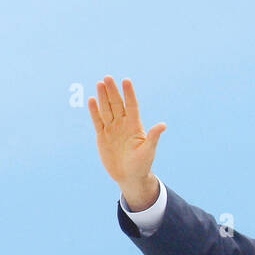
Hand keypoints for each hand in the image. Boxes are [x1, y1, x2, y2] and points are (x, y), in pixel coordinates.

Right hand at [88, 75, 165, 209]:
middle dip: (112, 91)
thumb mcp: (148, 151)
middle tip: (108, 78)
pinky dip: (94, 111)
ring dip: (103, 97)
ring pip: (106, 109)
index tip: (126, 81)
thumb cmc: (142, 165)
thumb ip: (153, 136)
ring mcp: (112, 129)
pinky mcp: (102, 136)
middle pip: (117, 104)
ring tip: (100, 83)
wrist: (129, 177)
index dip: (129, 94)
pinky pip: (98, 121)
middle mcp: (123, 124)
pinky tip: (92, 100)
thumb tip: (162, 125)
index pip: (132, 105)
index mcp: (135, 125)